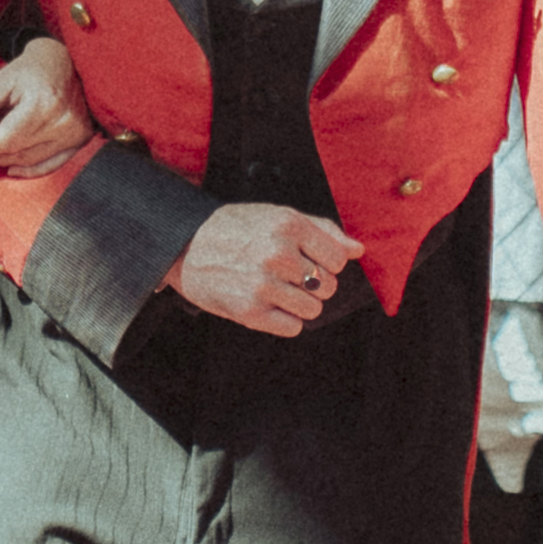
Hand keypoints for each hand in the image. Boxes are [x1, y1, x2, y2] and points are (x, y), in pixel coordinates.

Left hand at [0, 35, 96, 178]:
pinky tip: (9, 170)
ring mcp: (75, 132)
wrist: (65, 61)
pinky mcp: (81, 138)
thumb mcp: (0, 82)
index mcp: (42, 104)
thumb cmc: (28, 71)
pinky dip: (30, 171)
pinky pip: (52, 164)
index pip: (6, 138)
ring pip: (32, 160)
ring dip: (3, 164)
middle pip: (17, 151)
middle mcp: (62, 122)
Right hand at [163, 205, 363, 336]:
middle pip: (328, 286)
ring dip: (300, 304)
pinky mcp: (249, 312)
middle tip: (288, 276)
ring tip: (276, 290)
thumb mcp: (278, 215)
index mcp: (288, 225)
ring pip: (313, 309)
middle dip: (314, 284)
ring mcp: (263, 284)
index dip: (327, 263)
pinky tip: (268, 304)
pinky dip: (285, 320)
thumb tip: (357, 249)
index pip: (338, 259)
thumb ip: (322, 230)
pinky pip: (293, 327)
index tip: (308, 260)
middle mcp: (277, 253)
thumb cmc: (234, 229)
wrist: (184, 246)